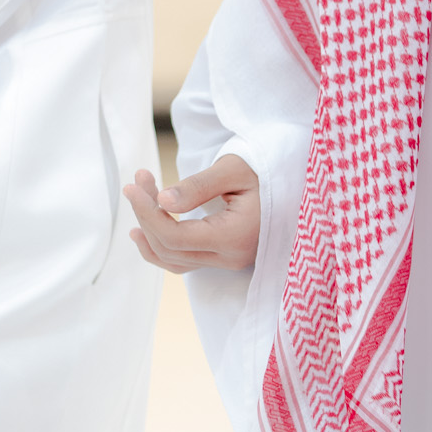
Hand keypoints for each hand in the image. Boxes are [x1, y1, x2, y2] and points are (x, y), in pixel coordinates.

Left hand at [125, 153, 260, 274]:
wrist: (298, 179)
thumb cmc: (268, 169)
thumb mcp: (233, 169)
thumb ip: (197, 187)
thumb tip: (161, 200)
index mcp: (235, 236)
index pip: (175, 237)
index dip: (147, 213)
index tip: (133, 184)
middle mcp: (232, 257)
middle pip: (170, 249)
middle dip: (146, 215)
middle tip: (138, 180)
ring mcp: (231, 261)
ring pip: (175, 260)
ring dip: (150, 231)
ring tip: (138, 200)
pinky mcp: (227, 257)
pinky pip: (186, 262)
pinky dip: (162, 247)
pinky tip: (143, 231)